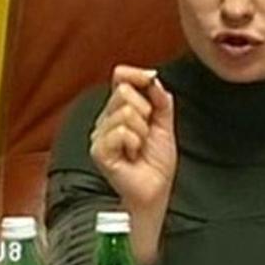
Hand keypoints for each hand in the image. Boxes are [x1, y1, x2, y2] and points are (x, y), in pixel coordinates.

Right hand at [89, 65, 176, 210]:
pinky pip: (121, 132)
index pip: (121, 78)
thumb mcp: (165, 123)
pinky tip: (132, 154)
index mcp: (121, 109)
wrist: (155, 189)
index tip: (151, 78)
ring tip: (139, 146)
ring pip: (125, 112)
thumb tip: (153, 78)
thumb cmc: (156, 162)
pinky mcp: (99, 150)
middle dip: (146, 111)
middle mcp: (107, 119)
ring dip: (142, 131)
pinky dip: (135, 143)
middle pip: (124, 92)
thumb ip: (160, 98)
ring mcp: (101, 134)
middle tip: (146, 133)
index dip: (136, 74)